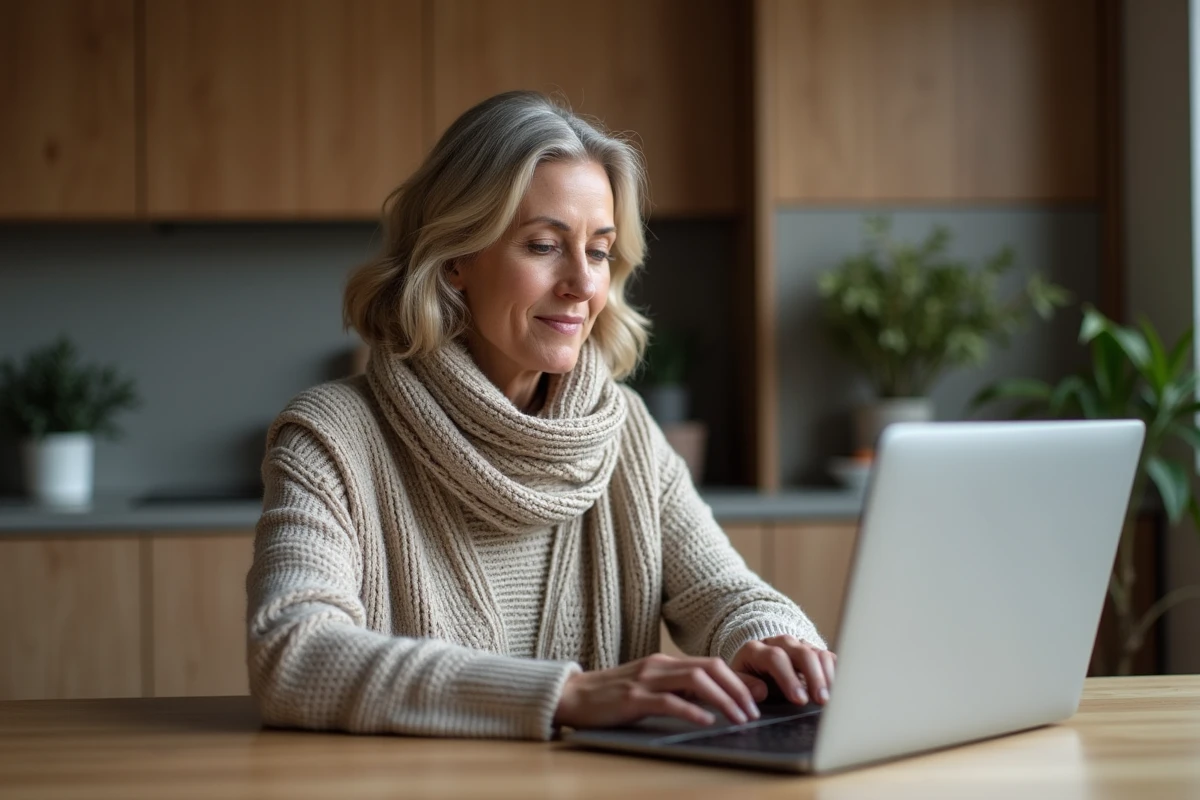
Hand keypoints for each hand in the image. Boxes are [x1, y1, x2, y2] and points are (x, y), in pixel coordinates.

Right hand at [554, 653, 762, 729]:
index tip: (759, 699)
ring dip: (724, 700)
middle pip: (710, 668)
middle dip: (738, 689)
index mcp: (665, 662)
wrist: (572, 696)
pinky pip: (668, 701)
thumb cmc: (612, 697)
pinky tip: (707, 722)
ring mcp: (645, 680)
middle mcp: (659, 666)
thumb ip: (677, 692)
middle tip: (755, 712)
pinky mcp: (632, 698)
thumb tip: (711, 704)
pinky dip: (692, 711)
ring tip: (740, 718)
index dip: (739, 680)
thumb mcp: (649, 689)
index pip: (711, 664)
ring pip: (696, 681)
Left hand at [729, 635, 836, 705]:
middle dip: (813, 677)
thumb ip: (745, 686)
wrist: (755, 666)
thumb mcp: (738, 683)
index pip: (775, 658)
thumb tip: (761, 691)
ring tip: (830, 698)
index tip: (800, 700)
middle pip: (801, 652)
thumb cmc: (747, 679)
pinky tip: (837, 690)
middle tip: (821, 700)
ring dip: (826, 676)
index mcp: (756, 649)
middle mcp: (779, 642)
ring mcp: (797, 645)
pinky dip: (835, 672)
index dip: (789, 678)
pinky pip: (828, 656)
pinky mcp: (812, 651)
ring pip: (816, 653)